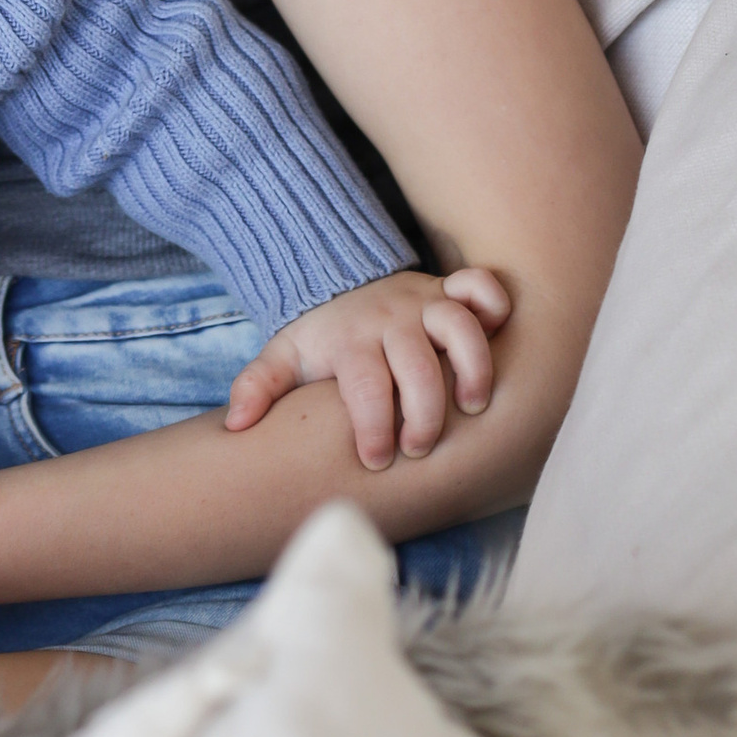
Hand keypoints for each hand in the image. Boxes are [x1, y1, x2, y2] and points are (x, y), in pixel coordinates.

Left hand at [224, 267, 510, 470]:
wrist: (336, 277)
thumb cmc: (319, 336)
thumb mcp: (283, 356)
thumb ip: (259, 386)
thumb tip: (237, 424)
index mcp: (349, 342)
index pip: (365, 385)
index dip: (375, 426)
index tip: (377, 459)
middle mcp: (389, 320)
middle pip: (416, 366)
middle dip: (423, 413)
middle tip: (419, 447)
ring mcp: (422, 303)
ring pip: (457, 326)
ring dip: (471, 367)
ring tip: (472, 406)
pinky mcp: (447, 289)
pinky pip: (480, 286)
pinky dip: (493, 303)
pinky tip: (500, 336)